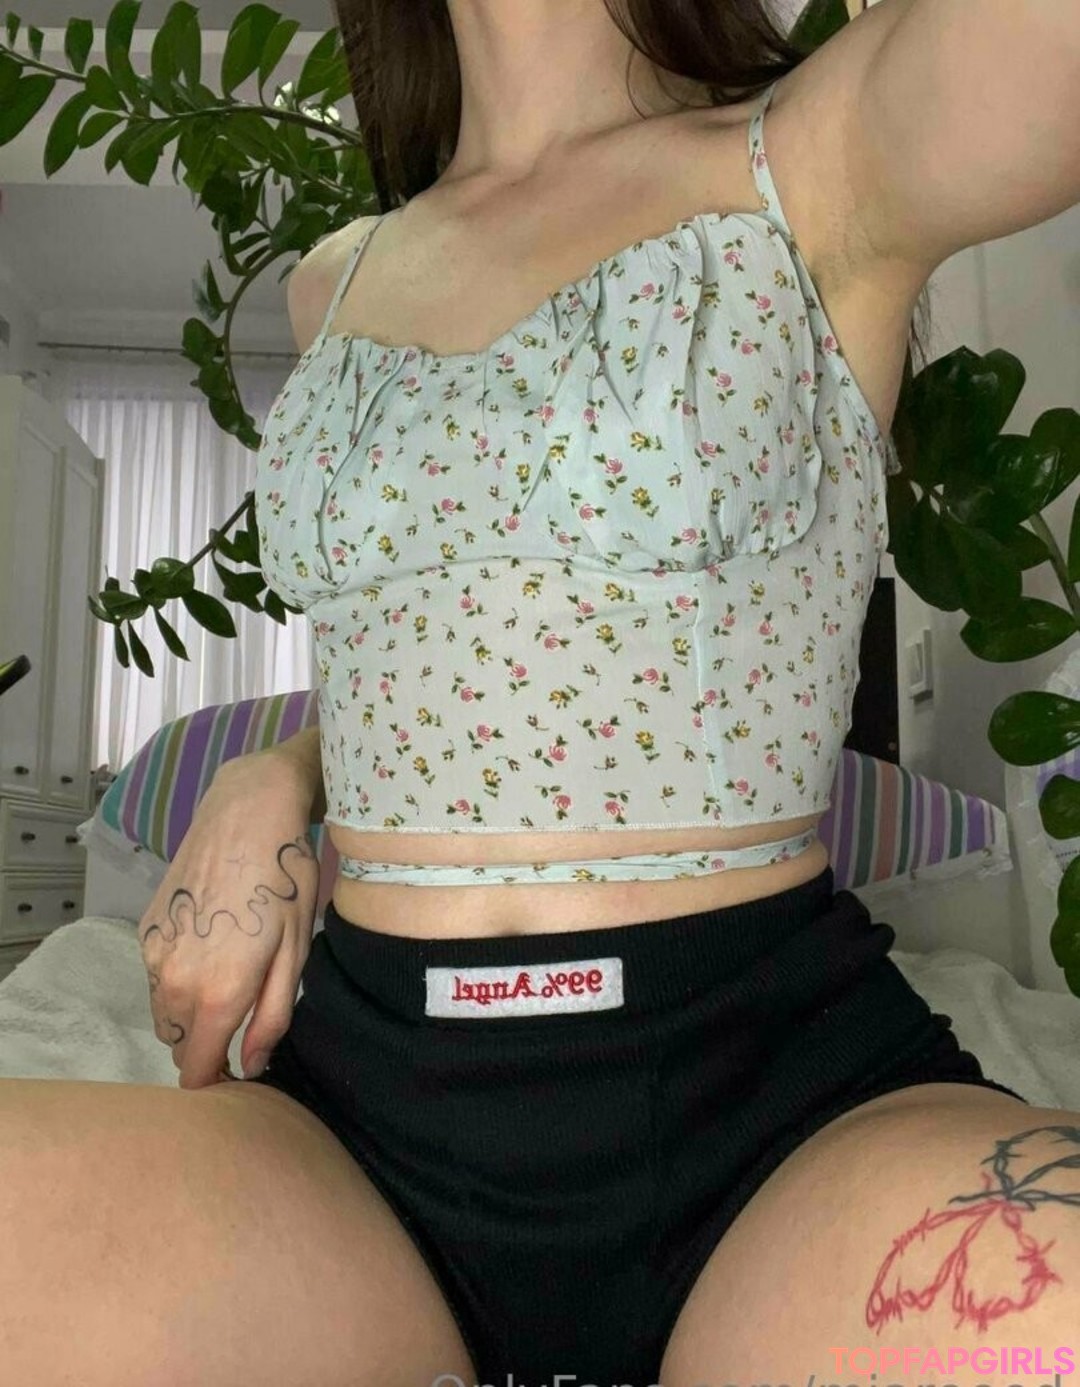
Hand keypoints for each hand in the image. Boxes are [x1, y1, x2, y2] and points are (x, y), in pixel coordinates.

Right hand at [136, 750, 320, 1089]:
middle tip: (243, 1023)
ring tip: (228, 983)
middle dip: (206, 1046)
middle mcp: (173, 981)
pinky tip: (210, 949)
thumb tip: (252, 1065)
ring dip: (189, 1016)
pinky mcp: (145, 930)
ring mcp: (152, 954)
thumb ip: (271, 1017)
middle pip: (179, 1044)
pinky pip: (157, 979)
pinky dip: (177, 981)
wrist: (246, 815)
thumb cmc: (285, 882)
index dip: (219, 1080)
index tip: (242, 1071)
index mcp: (215, 994)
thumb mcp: (295, 954)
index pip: (197, 1070)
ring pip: (164, 1013)